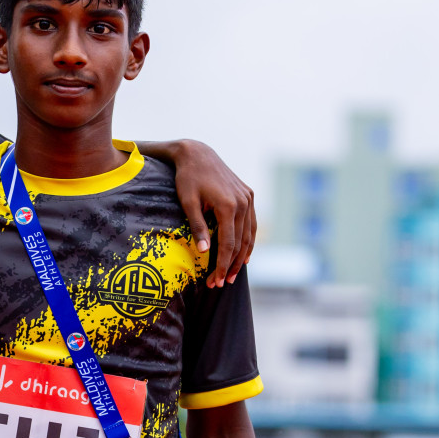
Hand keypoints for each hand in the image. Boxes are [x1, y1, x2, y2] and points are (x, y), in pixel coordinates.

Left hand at [171, 139, 255, 288]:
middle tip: (222, 283)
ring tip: (233, 274)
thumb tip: (204, 252)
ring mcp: (248, 198)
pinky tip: (245, 254)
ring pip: (250, 234)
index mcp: (228, 205)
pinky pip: (251, 223)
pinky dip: (248, 240)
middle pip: (241, 242)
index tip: (216, 281)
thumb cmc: (187, 179)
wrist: (197, 154)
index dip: (222, 265)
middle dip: (232, 265)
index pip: (228, 244)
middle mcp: (243, 202)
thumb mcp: (188, 202)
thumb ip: (198, 226)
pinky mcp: (248, 195)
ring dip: (243, 256)